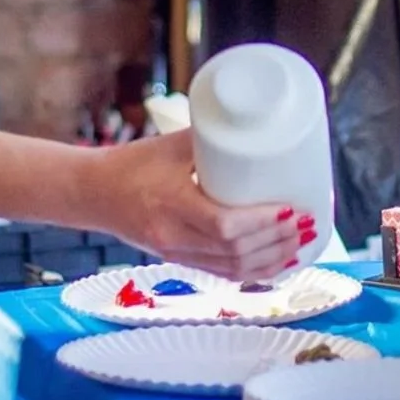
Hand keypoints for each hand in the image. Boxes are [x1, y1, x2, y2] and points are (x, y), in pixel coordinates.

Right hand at [87, 131, 314, 281]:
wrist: (94, 194)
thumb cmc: (130, 164)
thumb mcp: (170, 145)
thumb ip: (211, 138)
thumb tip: (256, 125)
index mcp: (170, 204)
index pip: (225, 225)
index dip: (264, 222)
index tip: (291, 209)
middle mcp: (173, 236)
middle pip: (236, 251)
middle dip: (278, 241)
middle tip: (305, 223)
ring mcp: (176, 254)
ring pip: (233, 269)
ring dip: (272, 260)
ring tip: (299, 243)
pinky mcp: (179, 261)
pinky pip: (223, 274)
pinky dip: (255, 271)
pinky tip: (277, 263)